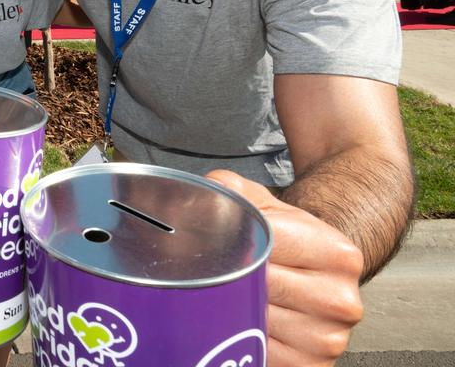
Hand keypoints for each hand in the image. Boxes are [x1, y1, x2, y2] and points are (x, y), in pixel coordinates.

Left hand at [207, 170, 364, 366]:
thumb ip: (231, 191)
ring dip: (230, 309)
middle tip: (207, 268)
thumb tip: (201, 194)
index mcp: (337, 255)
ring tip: (225, 293)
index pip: (266, 249)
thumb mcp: (264, 204)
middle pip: (257, 287)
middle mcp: (341, 300)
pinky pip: (259, 353)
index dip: (232, 244)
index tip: (211, 241)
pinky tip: (239, 321)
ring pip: (253, 322)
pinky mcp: (311, 365)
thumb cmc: (286, 238)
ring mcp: (329, 338)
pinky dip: (240, 338)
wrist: (314, 273)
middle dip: (225, 276)